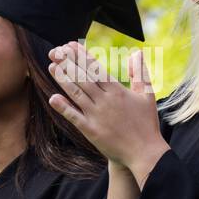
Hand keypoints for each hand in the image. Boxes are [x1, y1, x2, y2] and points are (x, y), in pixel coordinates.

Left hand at [48, 41, 167, 182]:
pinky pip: (74, 116)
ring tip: (52, 67)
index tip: (70, 45)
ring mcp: (96, 116)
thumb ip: (140, 73)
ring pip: (76, 94)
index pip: (96, 69)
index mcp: (118, 91)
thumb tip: (137, 53)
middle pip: (83, 78)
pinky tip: (53, 97)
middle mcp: (105, 101)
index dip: (81, 56)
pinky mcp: (91, 131)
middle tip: (56, 51)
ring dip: (63, 79)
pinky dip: (63, 107)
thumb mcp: (147, 95)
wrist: (144, 152)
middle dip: (68, 63)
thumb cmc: (146, 123)